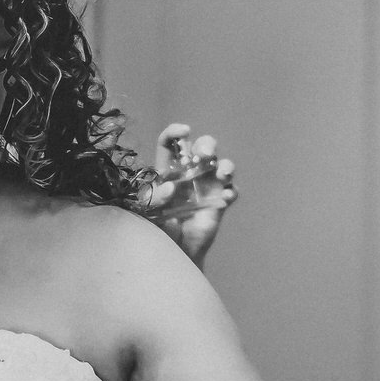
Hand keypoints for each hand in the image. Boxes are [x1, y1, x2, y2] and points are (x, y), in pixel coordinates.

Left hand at [137, 122, 236, 265]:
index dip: (175, 132)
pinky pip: (232, 190)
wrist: (175, 250)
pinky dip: (231, 191)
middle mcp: (190, 172)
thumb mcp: (147, 213)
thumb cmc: (158, 228)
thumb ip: (154, 199)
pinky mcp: (219, 201)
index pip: (170, 143)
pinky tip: (224, 198)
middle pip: (202, 147)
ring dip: (225, 165)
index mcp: (168, 169)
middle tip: (204, 155)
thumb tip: (170, 187)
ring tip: (222, 173)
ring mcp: (207, 185)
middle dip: (206, 145)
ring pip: (223, 164)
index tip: (184, 131)